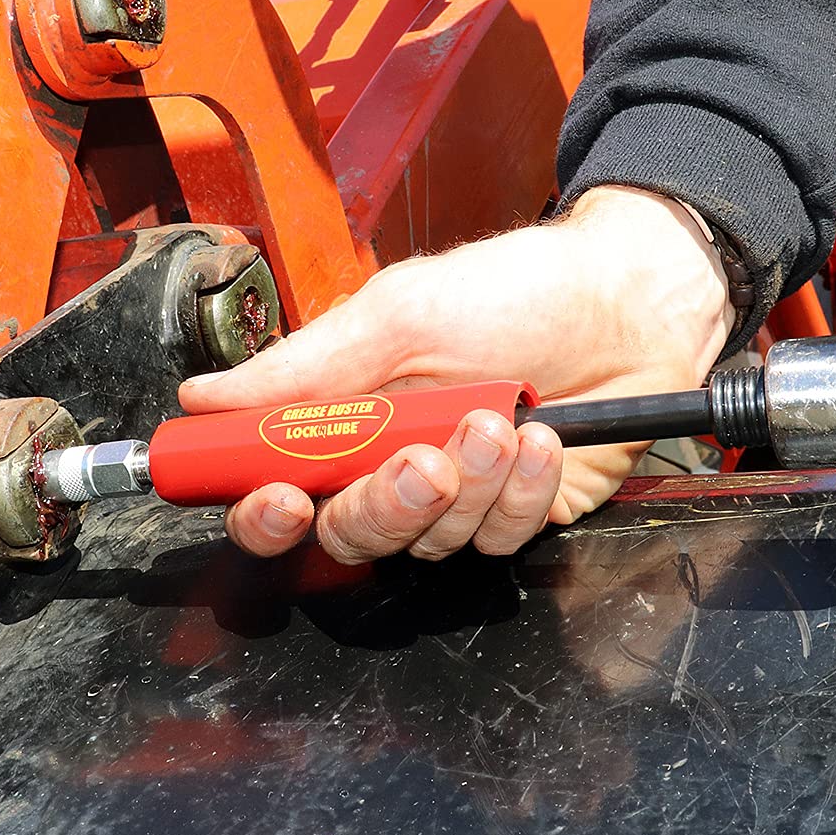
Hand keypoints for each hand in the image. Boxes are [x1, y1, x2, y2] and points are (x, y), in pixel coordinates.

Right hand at [177, 187, 731, 562]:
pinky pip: (497, 539)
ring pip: (427, 543)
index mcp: (349, 413)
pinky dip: (522, 490)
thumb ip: (307, 369)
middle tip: (422, 459)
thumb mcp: (401, 315)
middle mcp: (395, 460)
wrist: (632, 302)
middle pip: (346, 534)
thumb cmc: (517, 291)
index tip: (281, 499)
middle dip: (382, 505)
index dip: (262, 510)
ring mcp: (461, 494)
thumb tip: (203, 398)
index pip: (273, 486)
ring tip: (503, 417)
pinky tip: (546, 437)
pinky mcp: (520, 513)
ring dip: (467, 484)